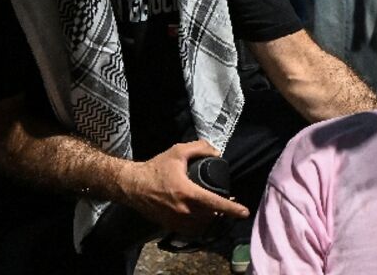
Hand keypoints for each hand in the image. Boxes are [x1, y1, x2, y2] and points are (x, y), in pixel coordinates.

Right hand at [120, 140, 248, 236]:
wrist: (132, 185)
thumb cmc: (155, 168)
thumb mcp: (177, 151)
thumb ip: (199, 148)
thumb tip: (217, 152)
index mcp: (187, 193)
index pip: (215, 204)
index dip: (232, 209)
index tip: (244, 212)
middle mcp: (183, 210)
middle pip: (211, 216)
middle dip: (222, 211)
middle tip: (229, 201)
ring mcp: (176, 220)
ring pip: (202, 225)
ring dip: (211, 218)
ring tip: (217, 209)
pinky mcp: (170, 225)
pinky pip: (190, 230)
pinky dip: (199, 224)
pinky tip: (202, 215)